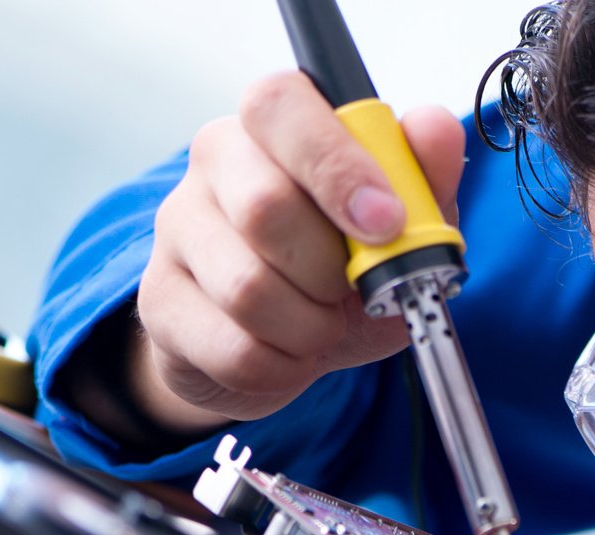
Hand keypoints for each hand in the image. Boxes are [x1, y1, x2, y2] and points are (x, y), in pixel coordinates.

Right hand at [135, 71, 464, 425]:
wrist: (278, 347)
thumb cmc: (337, 273)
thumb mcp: (398, 229)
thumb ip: (423, 179)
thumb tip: (435, 128)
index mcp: (273, 125)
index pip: (281, 106)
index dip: (336, 166)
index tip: (386, 222)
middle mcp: (214, 163)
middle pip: (264, 208)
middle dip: (329, 271)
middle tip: (351, 290)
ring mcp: (177, 230)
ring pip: (247, 289)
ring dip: (311, 328)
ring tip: (322, 328)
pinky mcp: (160, 303)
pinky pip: (234, 350)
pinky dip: (283, 368)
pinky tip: (289, 356)